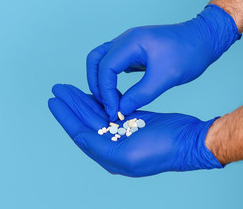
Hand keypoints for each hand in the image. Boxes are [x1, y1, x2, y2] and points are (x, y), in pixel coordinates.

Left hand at [48, 84, 221, 176]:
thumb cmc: (161, 151)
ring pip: (96, 113)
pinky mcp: (132, 121)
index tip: (53, 101)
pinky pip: (110, 109)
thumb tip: (79, 137)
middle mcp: (112, 144)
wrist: (189, 141)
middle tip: (59, 88)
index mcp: (108, 154)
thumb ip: (99, 147)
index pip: (80, 132)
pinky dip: (101, 99)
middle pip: (85, 120)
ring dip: (83, 100)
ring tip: (70, 87)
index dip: (65, 116)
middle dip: (71, 104)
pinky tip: (93, 92)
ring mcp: (122, 133)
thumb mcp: (126, 155)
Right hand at [87, 5, 240, 120]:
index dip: (105, 92)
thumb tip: (121, 110)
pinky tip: (117, 93)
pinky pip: (111, 63)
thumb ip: (140, 95)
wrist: (204, 38)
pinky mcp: (132, 50)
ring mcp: (127, 43)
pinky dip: (109, 78)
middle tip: (104, 104)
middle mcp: (124, 40)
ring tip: (108, 100)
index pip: (105, 68)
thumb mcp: (166, 78)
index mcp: (131, 43)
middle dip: (95, 83)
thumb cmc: (189, 54)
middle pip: (94, 59)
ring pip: (100, 60)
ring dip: (100, 80)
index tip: (112, 110)